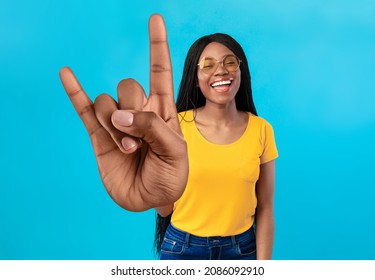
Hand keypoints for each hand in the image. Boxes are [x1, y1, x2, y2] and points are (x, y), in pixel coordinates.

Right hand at [59, 14, 187, 210]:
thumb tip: (118, 113)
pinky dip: (75, 92)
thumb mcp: (175, 151)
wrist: (153, 199)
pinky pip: (84, 110)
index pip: (159, 71)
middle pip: (128, 86)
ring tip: (129, 150)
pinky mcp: (100, 137)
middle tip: (140, 142)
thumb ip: (151, 126)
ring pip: (106, 103)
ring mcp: (117, 123)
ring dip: (115, 127)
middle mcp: (138, 111)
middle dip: (132, 111)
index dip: (157, 45)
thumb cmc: (170, 175)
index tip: (155, 19)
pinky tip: (66, 74)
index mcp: (161, 109)